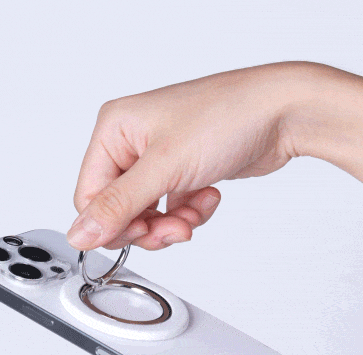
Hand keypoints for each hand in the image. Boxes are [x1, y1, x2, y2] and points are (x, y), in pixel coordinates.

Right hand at [67, 63, 301, 250]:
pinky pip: (172, 209)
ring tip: (195, 212)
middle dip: (148, 226)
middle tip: (175, 229)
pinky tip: (209, 195)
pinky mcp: (183, 170)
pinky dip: (190, 212)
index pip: (89, 195)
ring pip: (146, 214)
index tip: (142, 234)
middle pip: (118, 209)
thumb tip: (79, 234)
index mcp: (114, 129)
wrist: (283, 113)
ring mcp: (159, 157)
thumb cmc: (228, 116)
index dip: (113, 223)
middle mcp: (132, 142)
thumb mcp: (164, 167)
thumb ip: (118, 206)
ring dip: (172, 222)